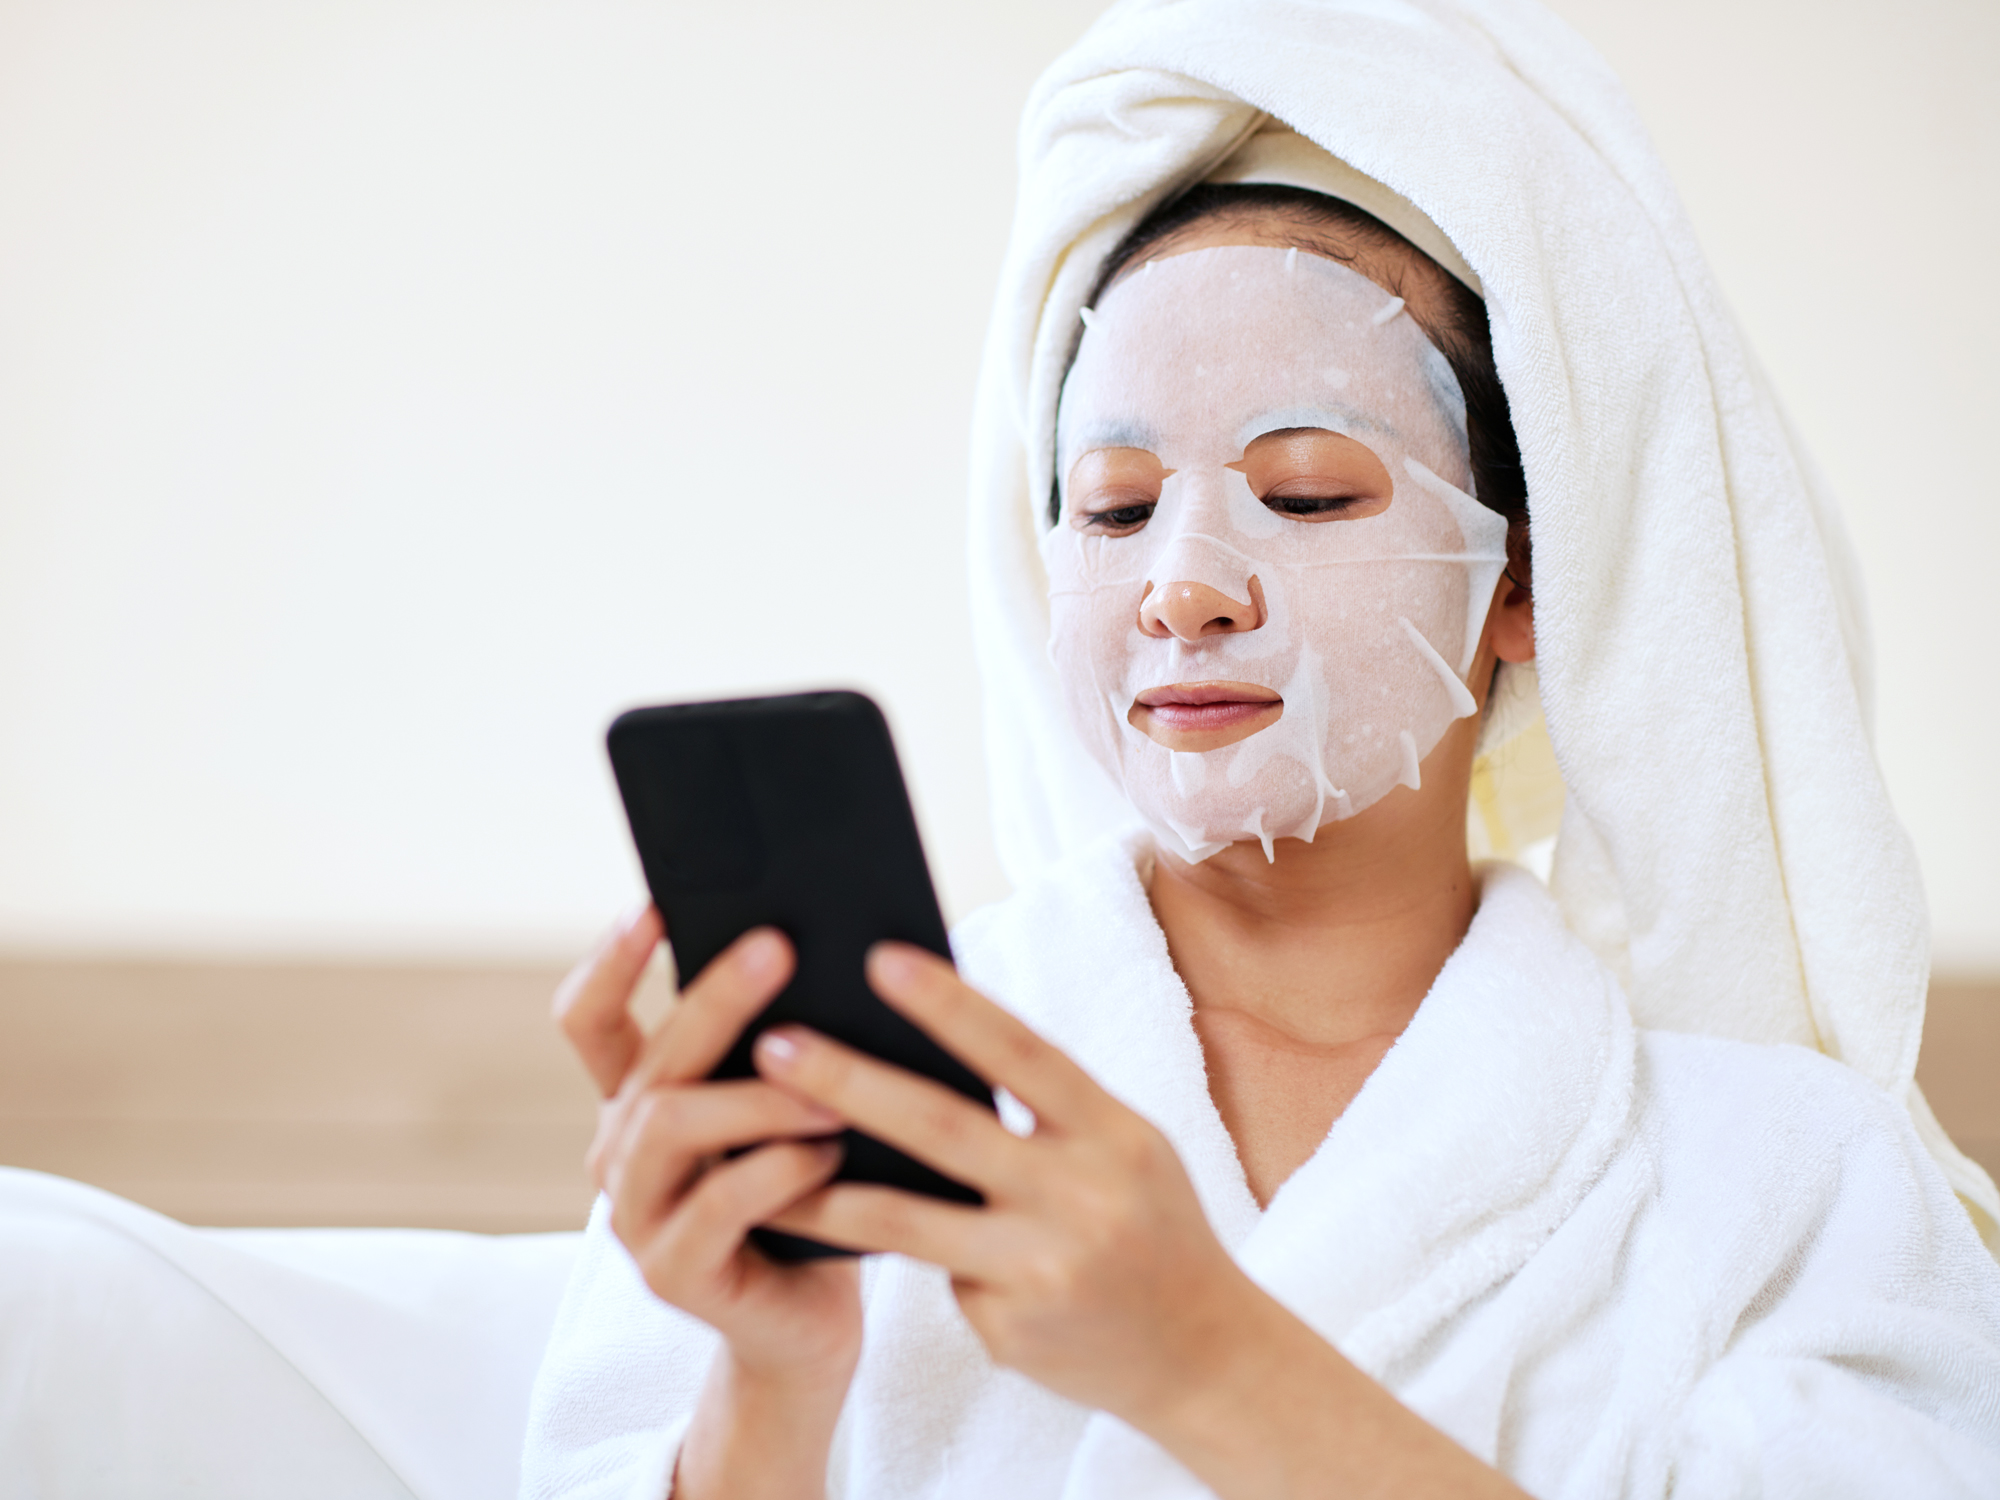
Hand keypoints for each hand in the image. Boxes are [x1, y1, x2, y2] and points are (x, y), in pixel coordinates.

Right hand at [554, 909, 861, 1498]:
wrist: (806, 1330)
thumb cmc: (810, 1202)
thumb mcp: (788, 1115)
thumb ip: (783, 1052)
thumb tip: (832, 949)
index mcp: (637, 1103)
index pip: (589, 1019)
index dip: (611, 959)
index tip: (655, 902)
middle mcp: (620, 1153)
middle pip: (651, 1058)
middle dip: (713, 996)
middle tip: (777, 946)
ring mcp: (636, 1215)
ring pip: (672, 1123)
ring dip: (758, 1096)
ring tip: (831, 1087)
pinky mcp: (671, 1273)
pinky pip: (719, 1203)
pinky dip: (780, 1169)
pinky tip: (830, 1156)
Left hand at [753, 940, 1244, 1425]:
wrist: (1204, 1355)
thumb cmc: (1151, 1225)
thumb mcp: (1124, 1149)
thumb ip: (1045, 1110)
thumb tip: (928, 1050)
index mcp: (1115, 1133)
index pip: (1022, 1052)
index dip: (951, 1004)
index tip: (879, 959)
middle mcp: (1081, 1197)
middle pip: (944, 1130)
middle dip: (848, 1084)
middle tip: (772, 1045)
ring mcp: (1042, 1270)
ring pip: (904, 1222)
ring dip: (818, 1193)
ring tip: (749, 1166)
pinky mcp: (1009, 1331)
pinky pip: (933, 1277)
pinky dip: (903, 1255)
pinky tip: (880, 1248)